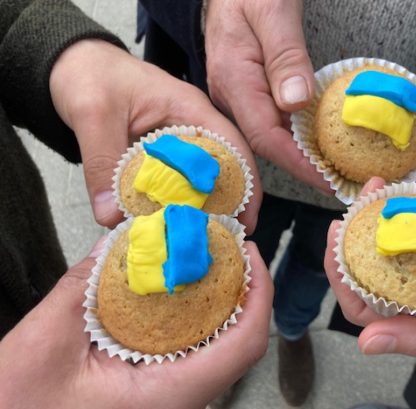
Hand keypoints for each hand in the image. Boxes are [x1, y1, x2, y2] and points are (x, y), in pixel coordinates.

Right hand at [0, 239, 272, 408]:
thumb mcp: (43, 347)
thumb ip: (82, 289)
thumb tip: (116, 244)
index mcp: (170, 396)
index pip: (244, 343)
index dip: (259, 293)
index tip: (251, 253)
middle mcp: (182, 405)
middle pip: (235, 342)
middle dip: (237, 289)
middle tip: (222, 247)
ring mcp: (171, 405)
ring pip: (214, 349)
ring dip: (214, 303)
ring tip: (199, 263)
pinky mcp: (156, 400)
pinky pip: (188, 357)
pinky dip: (188, 321)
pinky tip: (168, 297)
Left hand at [49, 39, 261, 231]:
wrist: (74, 66)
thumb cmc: (91, 75)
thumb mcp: (94, 115)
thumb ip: (102, 162)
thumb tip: (111, 216)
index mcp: (190, 109)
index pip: (232, 147)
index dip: (245, 183)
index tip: (246, 219)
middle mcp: (191, 128)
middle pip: (221, 170)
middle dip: (226, 206)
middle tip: (222, 239)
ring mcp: (176, 144)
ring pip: (197, 181)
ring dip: (198, 210)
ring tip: (198, 240)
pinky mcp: (160, 158)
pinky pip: (173, 185)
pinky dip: (172, 206)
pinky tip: (166, 226)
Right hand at [204, 0, 329, 191]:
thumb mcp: (273, 11)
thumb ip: (285, 56)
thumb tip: (297, 102)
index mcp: (233, 79)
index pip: (264, 135)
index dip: (296, 162)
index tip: (327, 179)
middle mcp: (232, 95)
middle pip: (268, 143)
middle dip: (304, 167)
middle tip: (340, 183)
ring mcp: (239, 96)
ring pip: (272, 135)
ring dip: (303, 155)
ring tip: (337, 170)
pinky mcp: (250, 93)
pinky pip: (274, 120)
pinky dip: (299, 135)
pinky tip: (321, 142)